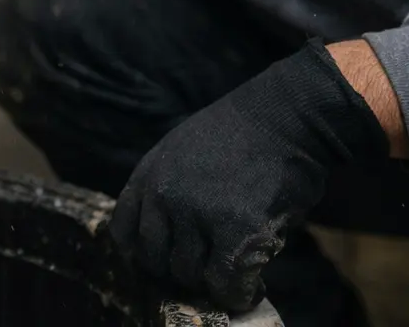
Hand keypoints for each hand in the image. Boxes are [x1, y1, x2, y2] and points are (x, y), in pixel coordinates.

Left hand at [109, 40, 388, 311]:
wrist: (284, 117)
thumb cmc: (241, 135)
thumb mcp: (181, 151)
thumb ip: (167, 190)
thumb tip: (169, 242)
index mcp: (148, 173)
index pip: (123, 233)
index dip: (144, 255)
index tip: (167, 261)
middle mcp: (164, 194)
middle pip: (155, 262)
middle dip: (182, 270)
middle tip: (211, 265)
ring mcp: (197, 213)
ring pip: (190, 276)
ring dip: (213, 279)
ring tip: (236, 264)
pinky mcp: (236, 231)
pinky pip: (226, 285)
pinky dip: (239, 292)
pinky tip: (255, 281)